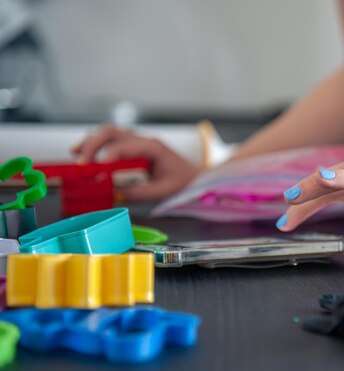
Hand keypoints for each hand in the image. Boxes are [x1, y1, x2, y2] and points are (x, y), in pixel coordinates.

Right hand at [72, 124, 201, 200]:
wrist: (197, 179)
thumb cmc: (184, 183)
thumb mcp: (163, 191)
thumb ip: (139, 192)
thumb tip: (113, 194)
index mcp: (152, 147)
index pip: (123, 146)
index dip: (106, 157)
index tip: (94, 171)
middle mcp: (143, 141)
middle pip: (112, 132)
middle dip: (93, 144)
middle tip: (81, 162)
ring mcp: (139, 143)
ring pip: (110, 134)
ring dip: (92, 142)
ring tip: (75, 154)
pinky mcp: (135, 150)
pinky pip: (113, 143)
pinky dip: (98, 147)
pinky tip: (86, 156)